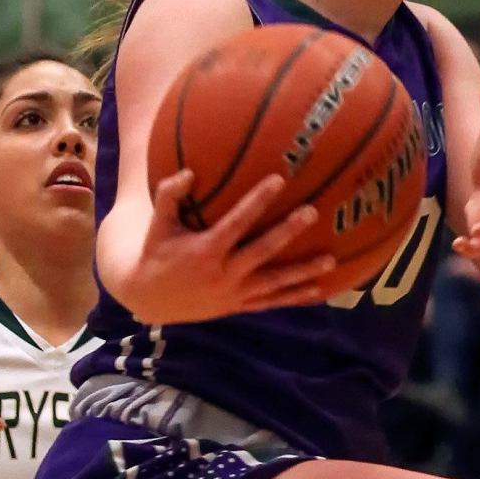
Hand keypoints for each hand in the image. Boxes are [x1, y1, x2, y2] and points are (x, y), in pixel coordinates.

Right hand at [127, 170, 334, 323]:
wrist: (149, 299)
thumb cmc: (155, 253)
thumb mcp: (157, 224)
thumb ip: (169, 195)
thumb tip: (189, 172)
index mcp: (205, 251)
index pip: (237, 222)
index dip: (258, 201)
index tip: (278, 179)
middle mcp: (223, 274)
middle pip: (262, 251)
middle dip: (288, 231)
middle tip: (312, 211)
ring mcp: (233, 293)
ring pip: (274, 282)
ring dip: (303, 271)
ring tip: (331, 259)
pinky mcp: (238, 306)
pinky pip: (271, 302)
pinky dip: (295, 297)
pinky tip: (319, 290)